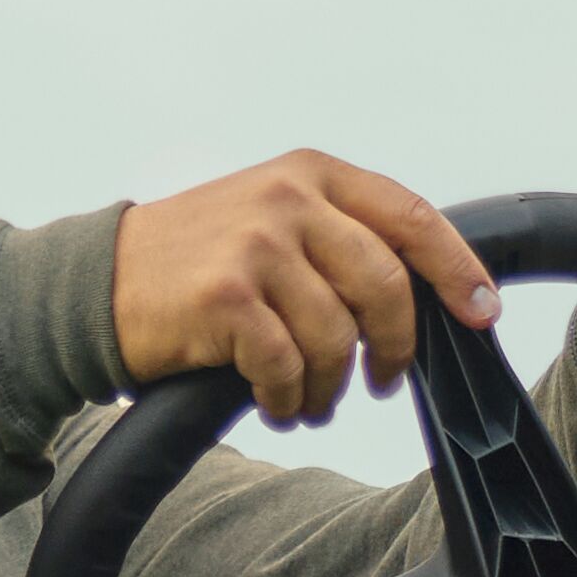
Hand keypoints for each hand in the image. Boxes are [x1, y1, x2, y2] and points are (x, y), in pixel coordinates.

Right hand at [109, 152, 496, 427]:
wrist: (96, 284)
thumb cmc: (194, 263)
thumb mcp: (269, 215)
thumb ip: (337, 233)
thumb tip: (422, 289)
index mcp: (310, 173)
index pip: (410, 216)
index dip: (456, 268)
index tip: (481, 313)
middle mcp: (288, 199)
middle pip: (385, 285)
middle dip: (394, 346)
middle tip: (382, 380)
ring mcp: (256, 245)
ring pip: (337, 336)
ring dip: (330, 386)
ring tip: (309, 400)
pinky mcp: (225, 297)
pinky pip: (288, 365)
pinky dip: (288, 398)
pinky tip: (274, 403)